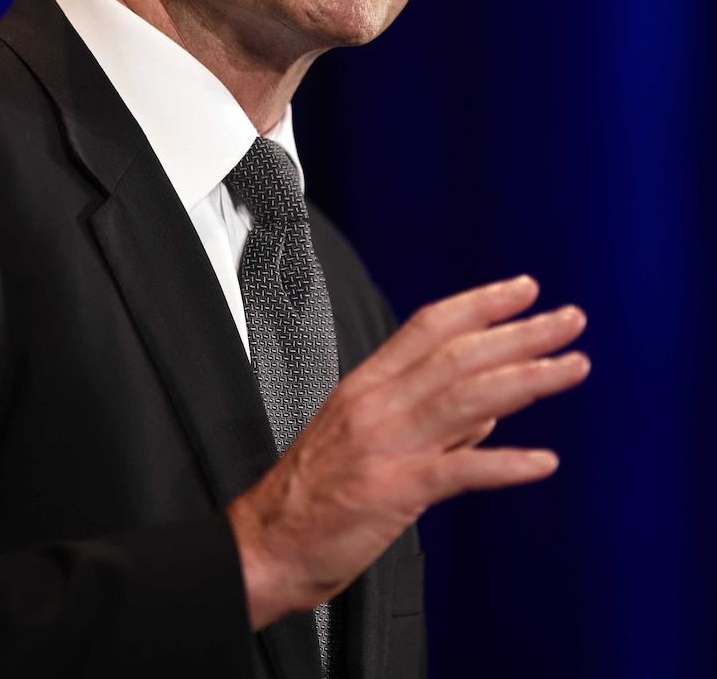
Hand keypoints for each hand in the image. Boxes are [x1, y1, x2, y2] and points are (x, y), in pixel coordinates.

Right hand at [227, 275, 588, 629]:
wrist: (264, 544)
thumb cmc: (308, 493)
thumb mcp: (362, 437)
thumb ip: (427, 419)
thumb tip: (487, 413)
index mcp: (366, 385)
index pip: (430, 326)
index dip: (481, 304)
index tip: (524, 290)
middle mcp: (378, 405)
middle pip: (459, 354)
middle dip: (521, 333)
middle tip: (568, 320)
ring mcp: (387, 445)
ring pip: (467, 398)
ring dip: (527, 379)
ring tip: (572, 368)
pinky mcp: (394, 491)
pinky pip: (460, 471)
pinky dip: (505, 464)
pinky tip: (542, 461)